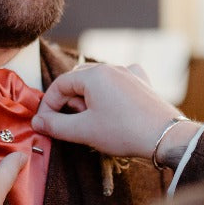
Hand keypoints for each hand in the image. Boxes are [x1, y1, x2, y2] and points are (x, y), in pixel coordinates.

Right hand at [32, 63, 195, 160]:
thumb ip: (56, 125)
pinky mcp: (142, 83)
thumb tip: (38, 122)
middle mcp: (112, 68)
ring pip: (97, 82)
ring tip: (92, 122)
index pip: (60, 85)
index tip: (45, 122)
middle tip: (71, 124)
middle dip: (69, 103)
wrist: (165, 137)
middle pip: (78, 81)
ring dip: (87, 100)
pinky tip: (112, 107)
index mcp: (94, 74)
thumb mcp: (83, 131)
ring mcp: (129, 73)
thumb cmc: (124, 132)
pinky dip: (108, 94)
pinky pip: (117, 82)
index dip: (48, 104)